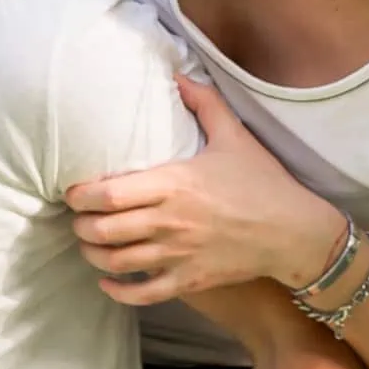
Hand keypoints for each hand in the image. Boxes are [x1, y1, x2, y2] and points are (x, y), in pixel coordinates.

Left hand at [65, 73, 345, 303]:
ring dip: (93, 254)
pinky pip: (142, 293)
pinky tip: (107, 281)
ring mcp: (177, 255)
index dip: (81, 195)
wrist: (294, 232)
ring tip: (89, 244)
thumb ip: (204, 103)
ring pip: (116, 261)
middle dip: (81, 225)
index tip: (73, 191)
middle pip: (103, 229)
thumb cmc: (263, 182)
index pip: (108, 193)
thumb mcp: (235, 136)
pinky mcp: (188, 281)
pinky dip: (117, 290)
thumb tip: (179, 75)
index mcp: (173, 184)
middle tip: (78, 218)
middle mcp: (168, 222)